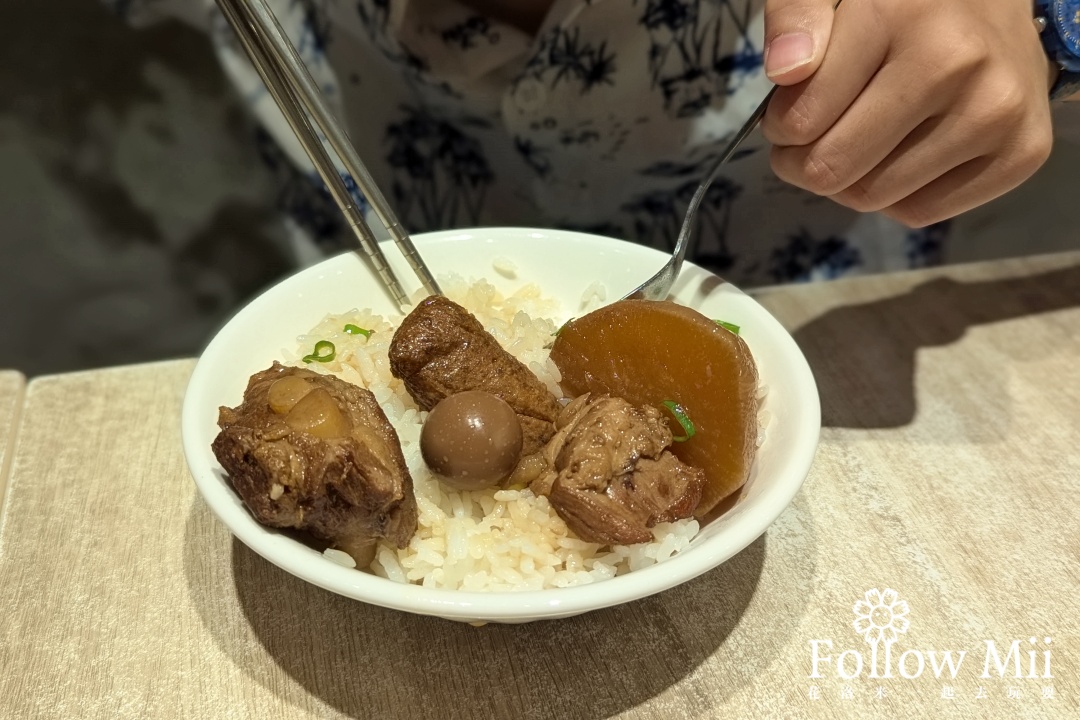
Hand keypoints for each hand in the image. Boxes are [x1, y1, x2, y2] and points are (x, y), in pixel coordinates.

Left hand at [759, 0, 1055, 226]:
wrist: (997, 10)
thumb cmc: (899, 5)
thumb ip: (796, 15)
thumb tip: (787, 70)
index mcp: (901, 15)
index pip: (802, 120)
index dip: (780, 126)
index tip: (789, 111)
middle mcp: (957, 64)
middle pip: (834, 169)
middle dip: (804, 162)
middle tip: (812, 138)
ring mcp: (996, 112)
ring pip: (873, 198)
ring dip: (848, 181)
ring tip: (859, 140)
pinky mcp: (1022, 152)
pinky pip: (920, 212)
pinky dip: (895, 196)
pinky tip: (902, 154)